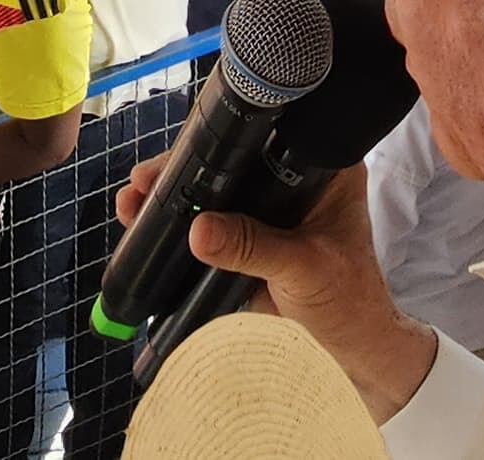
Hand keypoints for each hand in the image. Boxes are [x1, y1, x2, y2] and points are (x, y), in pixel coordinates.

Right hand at [115, 152, 430, 420]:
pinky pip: (209, 220)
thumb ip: (254, 248)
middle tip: (141, 183)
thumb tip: (198, 229)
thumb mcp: (303, 269)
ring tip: (131, 204)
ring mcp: (268, 206)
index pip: (264, 138)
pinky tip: (143, 223)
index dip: (218, 141)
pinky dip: (177, 222)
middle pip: (228, 160)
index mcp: (321, 168)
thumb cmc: (347, 300)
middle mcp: (292, 177)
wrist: (352, 345)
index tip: (178, 154)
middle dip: (179, 169)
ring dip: (171, 194)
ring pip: (212, 189)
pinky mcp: (249, 233)